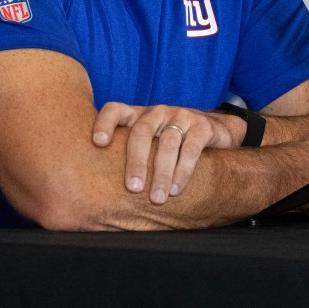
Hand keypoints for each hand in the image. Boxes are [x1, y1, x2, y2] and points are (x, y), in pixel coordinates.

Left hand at [92, 103, 239, 204]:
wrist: (216, 130)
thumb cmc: (171, 142)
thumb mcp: (148, 141)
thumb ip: (126, 153)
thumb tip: (92, 189)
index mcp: (138, 115)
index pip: (115, 110)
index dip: (105, 123)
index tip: (99, 143)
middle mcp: (157, 112)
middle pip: (141, 131)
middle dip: (136, 161)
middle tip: (133, 188)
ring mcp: (181, 116)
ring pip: (168, 143)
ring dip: (162, 173)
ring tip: (158, 198)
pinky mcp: (202, 126)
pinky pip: (191, 148)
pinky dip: (183, 171)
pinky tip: (176, 189)